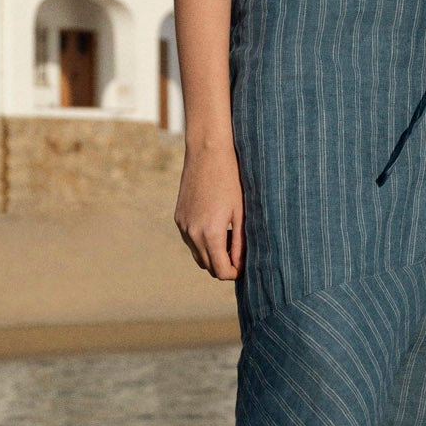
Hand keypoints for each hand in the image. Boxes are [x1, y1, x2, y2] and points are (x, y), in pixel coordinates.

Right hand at [174, 137, 244, 277]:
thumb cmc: (231, 180)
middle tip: (240, 252)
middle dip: (224, 265)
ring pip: (198, 256)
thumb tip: (241, 264)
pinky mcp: (178, 218)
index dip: (235, 272)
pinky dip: (203, 242)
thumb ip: (240, 242)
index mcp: (210, 233)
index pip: (221, 270)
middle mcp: (192, 233)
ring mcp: (182, 226)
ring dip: (213, 255)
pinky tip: (216, 226)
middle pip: (208, 267)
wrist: (207, 153)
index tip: (246, 265)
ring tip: (230, 238)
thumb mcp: (241, 213)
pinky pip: (190, 241)